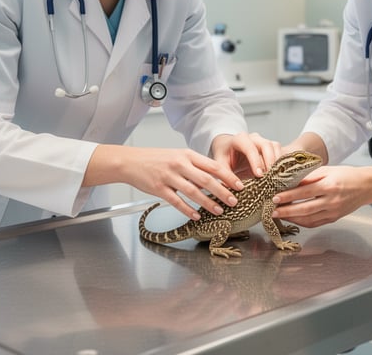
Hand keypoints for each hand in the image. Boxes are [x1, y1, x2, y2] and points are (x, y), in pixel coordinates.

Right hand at [91, 145, 243, 220]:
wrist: (131, 161)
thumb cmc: (157, 159)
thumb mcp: (178, 156)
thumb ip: (195, 165)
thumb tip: (216, 178)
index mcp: (187, 154)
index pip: (213, 165)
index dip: (228, 176)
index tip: (240, 185)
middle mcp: (179, 164)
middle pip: (206, 179)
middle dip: (223, 191)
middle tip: (235, 201)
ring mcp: (169, 176)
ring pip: (193, 191)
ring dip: (208, 202)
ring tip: (219, 211)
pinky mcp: (158, 188)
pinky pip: (176, 201)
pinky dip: (187, 209)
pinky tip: (196, 216)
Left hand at [210, 132, 280, 179]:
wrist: (228, 149)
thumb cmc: (225, 156)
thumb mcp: (221, 165)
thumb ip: (226, 176)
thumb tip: (237, 188)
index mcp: (239, 139)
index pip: (250, 148)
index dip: (255, 161)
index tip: (259, 175)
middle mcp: (253, 138)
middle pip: (266, 145)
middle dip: (269, 161)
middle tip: (270, 177)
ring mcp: (263, 141)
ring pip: (275, 147)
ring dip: (276, 162)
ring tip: (275, 177)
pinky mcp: (270, 147)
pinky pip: (279, 151)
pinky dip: (280, 163)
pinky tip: (278, 175)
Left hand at [271, 165, 371, 227]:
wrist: (366, 186)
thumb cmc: (346, 175)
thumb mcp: (327, 170)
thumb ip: (309, 177)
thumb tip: (290, 181)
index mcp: (329, 185)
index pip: (304, 192)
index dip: (289, 196)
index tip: (275, 197)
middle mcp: (332, 200)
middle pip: (305, 209)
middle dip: (287, 211)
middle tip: (272, 211)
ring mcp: (334, 212)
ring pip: (309, 219)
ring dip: (292, 218)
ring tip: (279, 215)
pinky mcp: (334, 218)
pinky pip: (315, 223)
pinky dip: (303, 222)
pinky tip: (293, 218)